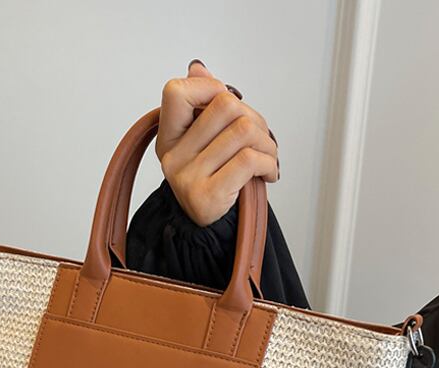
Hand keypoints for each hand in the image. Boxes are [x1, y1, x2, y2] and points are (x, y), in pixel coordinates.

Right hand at [156, 60, 278, 226]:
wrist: (210, 228)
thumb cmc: (213, 180)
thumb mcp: (204, 142)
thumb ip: (203, 104)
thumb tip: (198, 67)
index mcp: (168, 138)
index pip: (177, 92)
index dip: (209, 88)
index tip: (228, 105)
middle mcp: (172, 157)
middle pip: (225, 105)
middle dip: (255, 118)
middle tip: (260, 139)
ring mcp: (187, 178)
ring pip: (243, 130)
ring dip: (268, 143)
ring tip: (268, 157)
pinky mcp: (207, 196)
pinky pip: (250, 160)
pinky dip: (269, 163)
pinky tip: (268, 173)